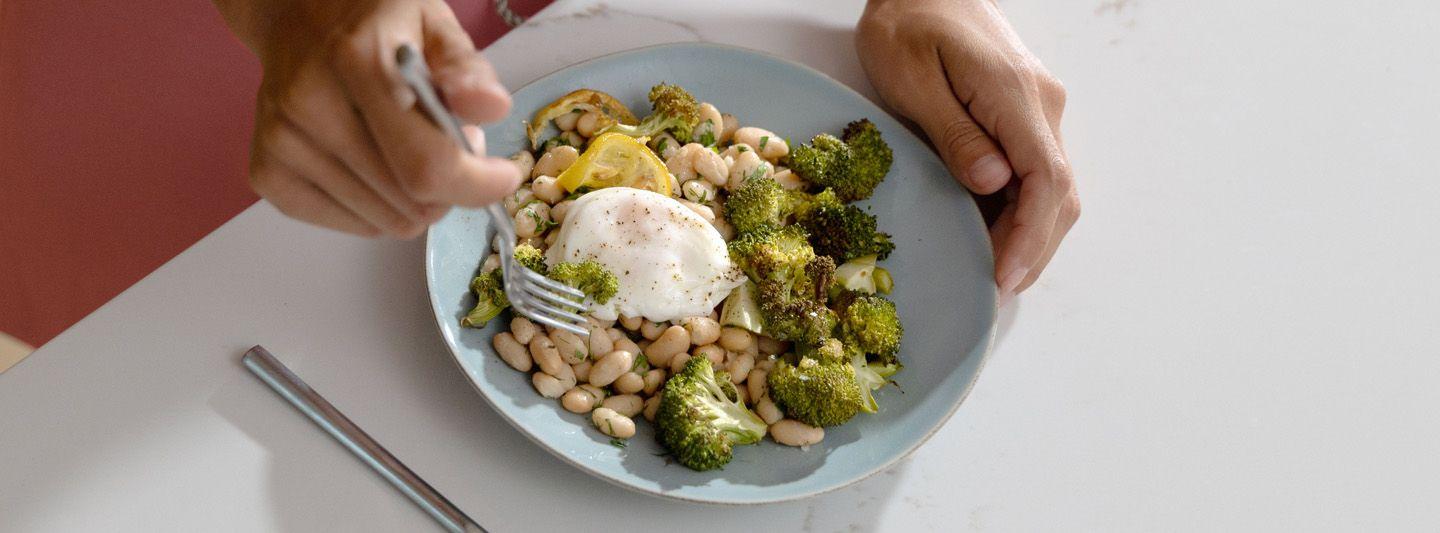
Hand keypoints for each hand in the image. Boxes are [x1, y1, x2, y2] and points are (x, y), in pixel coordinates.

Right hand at [214, 0, 521, 236]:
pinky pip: (351, 226)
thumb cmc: (377, 24)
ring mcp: (282, 143)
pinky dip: (378, 210)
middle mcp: (309, 104)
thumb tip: (492, 107)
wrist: (298, 16)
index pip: (426, 163)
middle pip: (410, 201)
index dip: (476, 184)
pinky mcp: (266, 174)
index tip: (504, 176)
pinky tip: (376, 168)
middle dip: (450, 188)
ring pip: (385, 222)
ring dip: (415, 200)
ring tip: (407, 151)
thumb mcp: (434, 23)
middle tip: (448, 148)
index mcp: (357, 61)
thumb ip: (466, 67)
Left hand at [857, 0, 1079, 300]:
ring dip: (1030, 235)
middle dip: (1034, 249)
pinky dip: (1021, 212)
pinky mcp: (1024, 113)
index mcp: (1017, 96)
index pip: (1046, 182)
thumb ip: (954, 133)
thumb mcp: (914, 78)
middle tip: (995, 292)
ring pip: (1053, 188)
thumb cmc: (907, 23)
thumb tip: (992, 184)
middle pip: (1060, 194)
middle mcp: (1043, 105)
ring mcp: (1038, 109)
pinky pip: (1034, 173)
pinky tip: (993, 236)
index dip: (1030, 239)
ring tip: (994, 274)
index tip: (1004, 278)